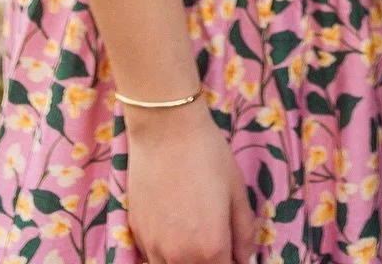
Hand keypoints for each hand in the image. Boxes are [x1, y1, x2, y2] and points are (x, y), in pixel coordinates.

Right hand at [125, 103, 256, 263]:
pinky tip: (175, 230)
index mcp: (210, 249)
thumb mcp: (237, 191)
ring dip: (187, 261)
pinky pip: (153, 259)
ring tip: (196, 235)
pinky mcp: (136, 236)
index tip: (234, 252)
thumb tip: (244, 258)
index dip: (233, 262)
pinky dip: (166, 255)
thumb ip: (243, 232)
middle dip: (211, 261)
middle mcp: (179, 258)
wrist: (165, 131)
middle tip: (219, 242)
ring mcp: (154, 249)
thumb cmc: (208, 156)